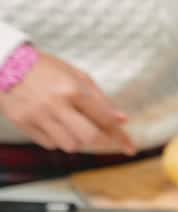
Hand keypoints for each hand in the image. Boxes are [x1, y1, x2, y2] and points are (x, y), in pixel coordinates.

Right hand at [0, 52, 133, 153]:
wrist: (6, 63)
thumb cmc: (46, 68)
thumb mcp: (77, 75)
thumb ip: (100, 99)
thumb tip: (121, 120)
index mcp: (73, 89)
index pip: (104, 119)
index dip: (120, 136)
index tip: (130, 148)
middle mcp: (56, 104)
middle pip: (88, 138)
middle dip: (101, 141)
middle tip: (103, 137)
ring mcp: (37, 115)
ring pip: (70, 145)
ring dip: (78, 141)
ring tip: (74, 126)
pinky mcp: (23, 123)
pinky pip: (50, 144)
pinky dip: (58, 140)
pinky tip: (55, 125)